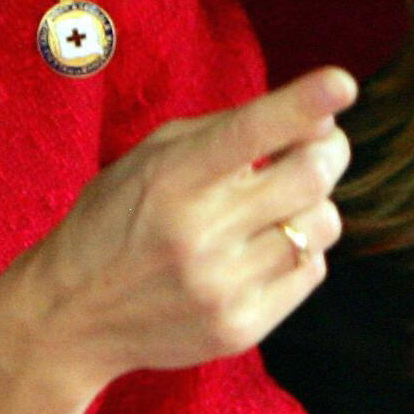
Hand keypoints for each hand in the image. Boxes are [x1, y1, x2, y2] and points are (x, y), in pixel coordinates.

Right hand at [13, 67, 356, 399]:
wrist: (72, 315)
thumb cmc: (120, 218)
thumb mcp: (152, 157)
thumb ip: (228, 131)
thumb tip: (318, 120)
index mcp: (171, 180)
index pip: (248, 133)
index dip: (301, 105)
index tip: (342, 84)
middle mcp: (197, 235)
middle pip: (310, 178)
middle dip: (329, 152)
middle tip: (321, 146)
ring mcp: (222, 287)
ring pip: (321, 226)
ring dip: (312, 206)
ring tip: (277, 207)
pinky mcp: (240, 329)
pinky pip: (311, 271)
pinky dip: (299, 251)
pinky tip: (261, 249)